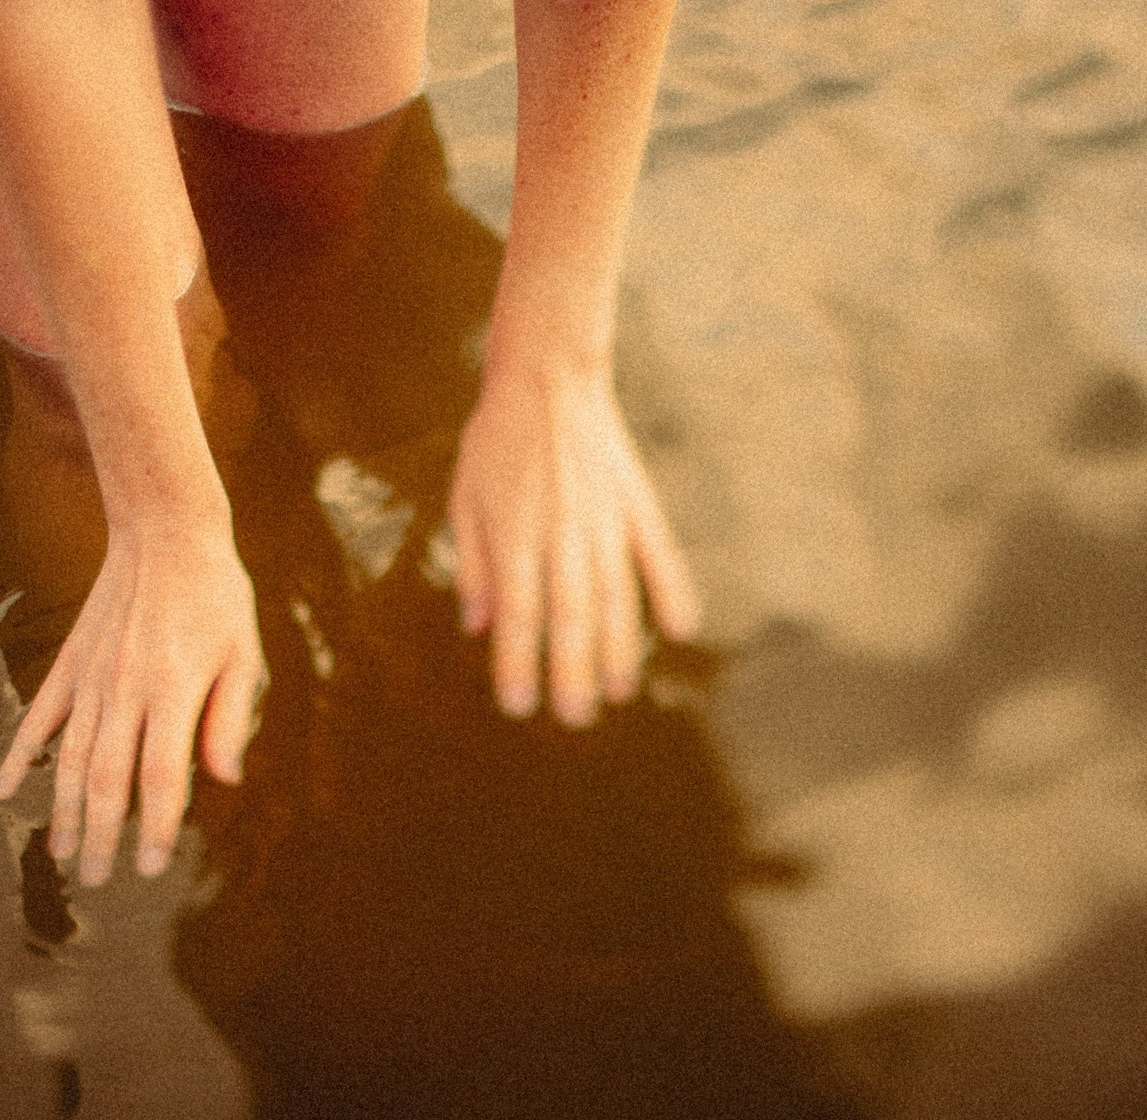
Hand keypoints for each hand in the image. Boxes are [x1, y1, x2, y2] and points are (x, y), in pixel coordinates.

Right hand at [0, 522, 263, 885]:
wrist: (164, 530)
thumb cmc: (216, 597)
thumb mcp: (243, 654)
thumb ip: (232, 718)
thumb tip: (225, 780)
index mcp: (173, 690)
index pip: (163, 775)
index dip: (158, 827)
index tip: (152, 868)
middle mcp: (126, 689)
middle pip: (108, 778)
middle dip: (102, 836)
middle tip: (99, 881)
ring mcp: (91, 676)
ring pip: (70, 757)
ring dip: (64, 810)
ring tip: (61, 854)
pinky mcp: (69, 662)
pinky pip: (39, 717)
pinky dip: (19, 755)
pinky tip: (4, 791)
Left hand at [449, 360, 699, 725]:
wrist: (548, 376)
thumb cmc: (496, 442)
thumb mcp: (465, 499)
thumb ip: (473, 564)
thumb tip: (478, 627)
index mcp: (513, 534)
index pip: (517, 614)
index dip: (517, 663)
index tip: (519, 705)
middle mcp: (561, 533)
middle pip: (569, 616)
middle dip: (572, 672)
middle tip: (575, 716)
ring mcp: (604, 519)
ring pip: (614, 596)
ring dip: (618, 649)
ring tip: (618, 692)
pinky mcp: (636, 504)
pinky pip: (658, 555)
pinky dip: (672, 592)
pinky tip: (680, 630)